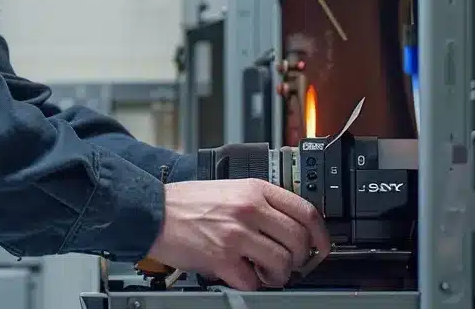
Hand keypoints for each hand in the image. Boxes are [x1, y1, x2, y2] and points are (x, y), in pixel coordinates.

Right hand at [144, 179, 330, 290]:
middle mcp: (249, 209)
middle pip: (298, 240)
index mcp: (255, 189)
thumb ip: (260, 203)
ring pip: (281, 263)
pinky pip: (253, 281)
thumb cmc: (186, 202)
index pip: (306, 211)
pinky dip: (252, 285)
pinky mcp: (221, 258)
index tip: (321, 247)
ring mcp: (236, 234)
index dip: (321, 235)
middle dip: (299, 259)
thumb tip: (289, 228)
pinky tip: (244, 276)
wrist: (152, 211)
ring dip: (278, 275)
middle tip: (290, 264)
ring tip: (266, 274)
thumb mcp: (230, 189)